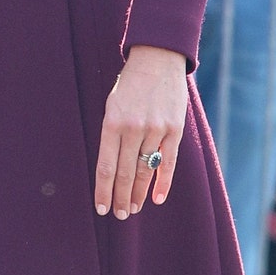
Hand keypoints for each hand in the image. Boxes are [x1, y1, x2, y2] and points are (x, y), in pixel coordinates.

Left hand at [95, 46, 187, 219]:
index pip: (105, 167)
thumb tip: (111, 168)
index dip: (103, 191)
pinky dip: (163, 182)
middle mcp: (132, 128)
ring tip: (134, 208)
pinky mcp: (174, 129)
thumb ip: (111, 135)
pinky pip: (168, 162)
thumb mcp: (112, 106)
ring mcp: (155, 130)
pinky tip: (157, 198)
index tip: (101, 208)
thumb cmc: (129, 85)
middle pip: (125, 173)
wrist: (157, 59)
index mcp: (112, 123)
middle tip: (119, 215)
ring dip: (139, 193)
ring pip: (146, 170)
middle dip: (121, 198)